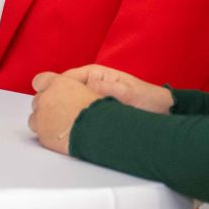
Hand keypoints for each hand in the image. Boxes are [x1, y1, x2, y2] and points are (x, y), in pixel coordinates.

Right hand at [28, 65, 172, 154]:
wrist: (162, 112)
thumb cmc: (148, 99)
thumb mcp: (130, 93)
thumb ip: (110, 90)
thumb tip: (90, 90)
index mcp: (94, 75)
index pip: (65, 78)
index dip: (53, 88)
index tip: (45, 98)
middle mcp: (88, 86)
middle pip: (60, 90)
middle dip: (51, 102)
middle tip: (48, 115)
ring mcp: (89, 101)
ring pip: (64, 104)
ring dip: (58, 114)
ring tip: (52, 125)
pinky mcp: (92, 116)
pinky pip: (74, 118)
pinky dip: (68, 124)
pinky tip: (64, 133)